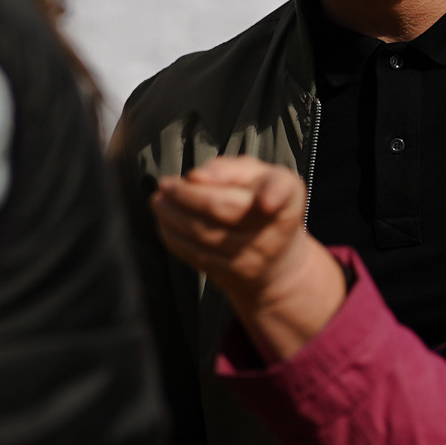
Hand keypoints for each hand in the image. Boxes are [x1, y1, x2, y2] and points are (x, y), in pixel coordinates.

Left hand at [152, 156, 345, 359]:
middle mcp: (274, 229)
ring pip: (203, 233)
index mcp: (288, 198)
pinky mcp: (232, 275)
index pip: (280, 190)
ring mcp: (253, 257)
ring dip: (172, 216)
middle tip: (165, 184)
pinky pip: (196, 254)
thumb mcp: (261, 177)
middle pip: (222, 209)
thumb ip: (231, 169)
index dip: (272, 194)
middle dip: (186, 195)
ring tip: (158, 200)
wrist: (278, 262)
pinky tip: (164, 222)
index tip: (262, 200)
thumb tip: (195, 176)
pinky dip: (174, 236)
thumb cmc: (263, 203)